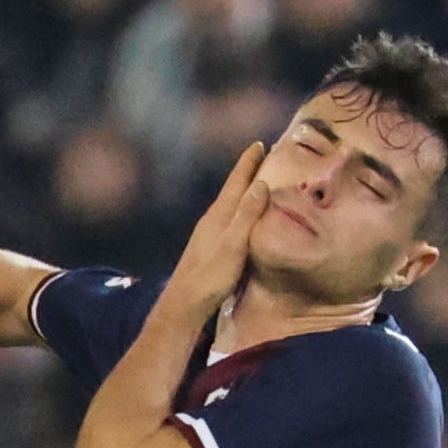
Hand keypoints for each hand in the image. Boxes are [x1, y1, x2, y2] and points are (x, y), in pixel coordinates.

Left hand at [165, 141, 268, 322]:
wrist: (184, 304)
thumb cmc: (211, 276)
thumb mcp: (233, 244)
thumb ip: (246, 215)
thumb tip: (260, 183)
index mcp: (219, 215)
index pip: (237, 182)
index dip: (248, 163)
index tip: (261, 143)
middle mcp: (212, 219)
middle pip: (233, 189)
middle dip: (248, 171)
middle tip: (264, 155)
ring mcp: (208, 233)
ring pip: (230, 203)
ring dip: (244, 190)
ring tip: (258, 181)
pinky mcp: (208, 246)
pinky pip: (228, 218)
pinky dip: (239, 209)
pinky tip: (242, 217)